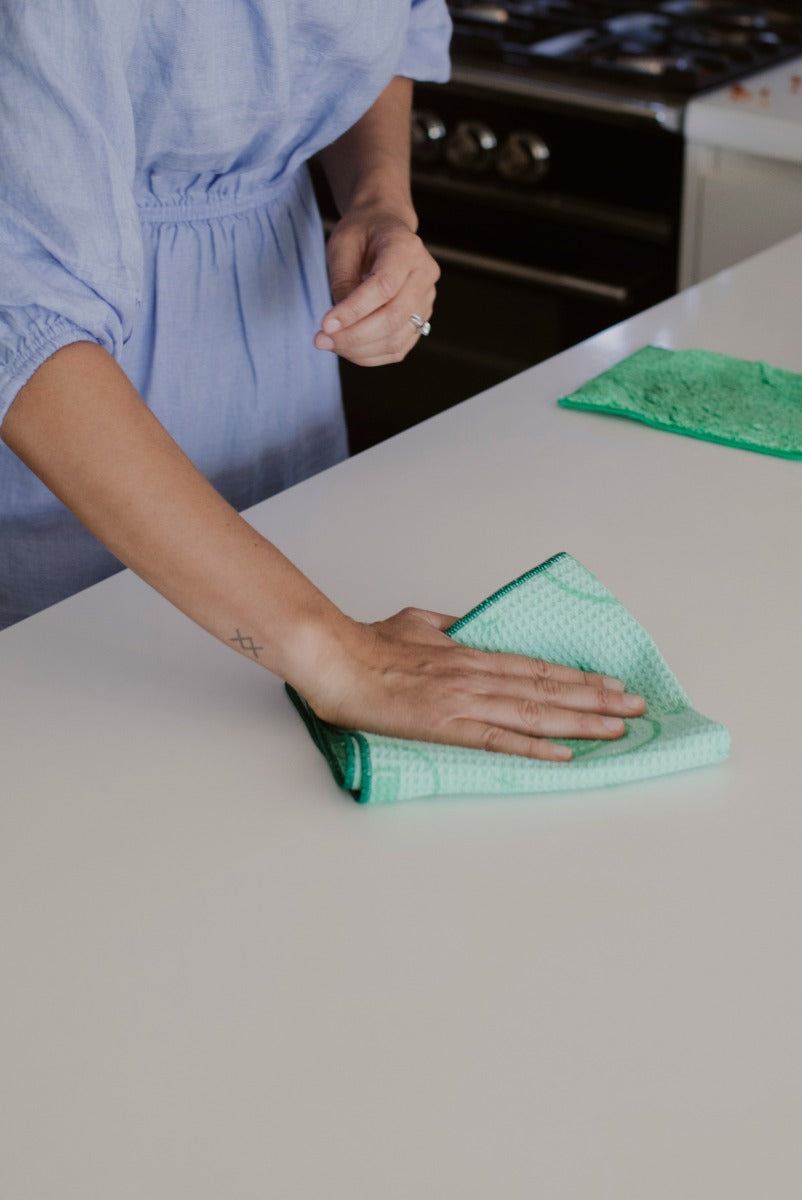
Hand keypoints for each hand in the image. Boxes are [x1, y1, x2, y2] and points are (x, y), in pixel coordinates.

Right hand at [301, 606, 646, 761]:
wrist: (335, 659)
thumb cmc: (369, 642)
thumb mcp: (419, 623)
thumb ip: (449, 629)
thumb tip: (466, 627)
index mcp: (470, 653)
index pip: (536, 666)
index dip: (577, 677)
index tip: (611, 682)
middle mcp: (476, 676)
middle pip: (547, 688)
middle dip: (596, 699)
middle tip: (636, 706)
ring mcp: (464, 701)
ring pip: (533, 711)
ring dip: (580, 721)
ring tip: (618, 727)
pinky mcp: (445, 726)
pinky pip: (498, 739)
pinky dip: (534, 746)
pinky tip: (564, 754)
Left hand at [314, 207, 438, 365]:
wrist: (385, 229)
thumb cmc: (362, 234)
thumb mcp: (342, 245)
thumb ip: (342, 282)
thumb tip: (339, 324)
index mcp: (407, 248)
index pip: (384, 287)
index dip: (354, 311)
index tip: (325, 325)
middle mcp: (424, 275)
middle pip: (393, 318)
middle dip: (354, 336)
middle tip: (322, 340)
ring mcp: (426, 300)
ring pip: (396, 340)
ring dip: (359, 350)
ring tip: (331, 344)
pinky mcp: (421, 319)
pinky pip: (397, 348)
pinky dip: (370, 355)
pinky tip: (347, 348)